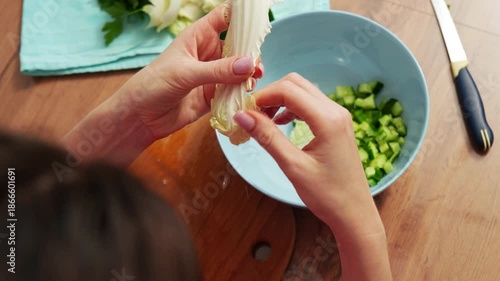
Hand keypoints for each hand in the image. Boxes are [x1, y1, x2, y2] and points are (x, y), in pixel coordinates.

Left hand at [62, 4, 262, 166]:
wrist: (140, 117)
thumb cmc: (153, 84)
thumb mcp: (186, 73)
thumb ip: (218, 70)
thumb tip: (249, 64)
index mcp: (198, 37)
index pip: (224, 18)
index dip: (242, 17)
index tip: (260, 21)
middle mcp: (208, 53)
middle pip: (238, 45)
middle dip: (250, 52)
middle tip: (258, 65)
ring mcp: (212, 75)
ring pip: (239, 70)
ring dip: (248, 75)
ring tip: (253, 81)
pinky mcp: (213, 95)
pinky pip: (233, 91)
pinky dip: (242, 93)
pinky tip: (247, 96)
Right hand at [233, 73, 380, 236]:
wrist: (354, 213)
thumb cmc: (326, 195)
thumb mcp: (293, 166)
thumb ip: (267, 137)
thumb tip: (241, 116)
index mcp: (327, 119)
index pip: (288, 90)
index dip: (263, 96)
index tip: (244, 111)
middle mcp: (336, 111)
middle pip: (296, 84)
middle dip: (271, 94)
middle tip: (252, 114)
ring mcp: (339, 116)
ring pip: (303, 92)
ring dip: (281, 100)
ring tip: (263, 120)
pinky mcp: (337, 124)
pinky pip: (311, 104)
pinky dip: (292, 108)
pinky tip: (280, 124)